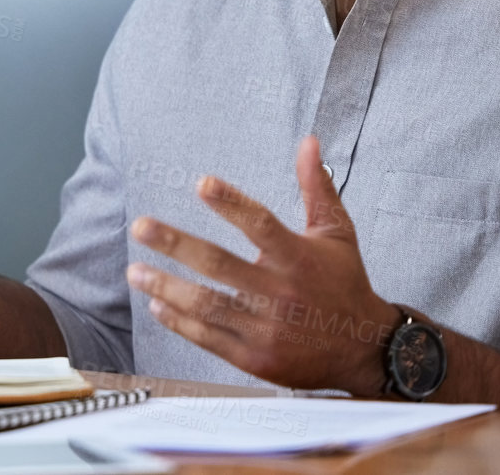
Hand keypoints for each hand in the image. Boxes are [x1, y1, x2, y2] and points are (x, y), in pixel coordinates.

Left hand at [125, 136, 399, 394]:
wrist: (364, 350)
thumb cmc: (345, 283)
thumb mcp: (336, 234)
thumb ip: (317, 188)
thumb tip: (309, 141)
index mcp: (299, 258)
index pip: (261, 225)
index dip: (231, 203)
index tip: (201, 183)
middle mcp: (281, 293)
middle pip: (220, 264)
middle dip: (175, 244)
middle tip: (139, 226)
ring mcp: (267, 328)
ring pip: (207, 305)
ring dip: (166, 287)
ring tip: (135, 270)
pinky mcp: (256, 358)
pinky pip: (210, 338)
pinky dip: (180, 322)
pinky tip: (156, 305)